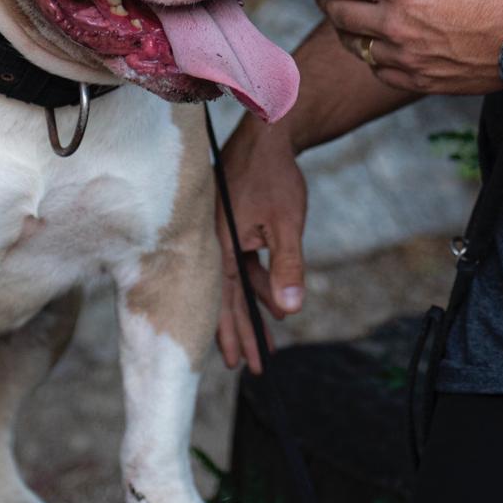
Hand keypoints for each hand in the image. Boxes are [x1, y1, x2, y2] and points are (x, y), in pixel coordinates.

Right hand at [214, 115, 306, 373]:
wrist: (268, 135)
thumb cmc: (275, 178)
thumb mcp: (286, 225)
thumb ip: (287, 267)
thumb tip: (289, 310)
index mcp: (219, 243)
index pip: (224, 299)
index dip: (232, 333)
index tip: (240, 363)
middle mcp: (212, 242)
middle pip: (226, 297)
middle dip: (241, 333)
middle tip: (251, 367)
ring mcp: (220, 234)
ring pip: (237, 282)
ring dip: (253, 309)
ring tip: (268, 341)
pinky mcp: (231, 226)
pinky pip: (241, 264)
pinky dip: (256, 284)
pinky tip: (271, 299)